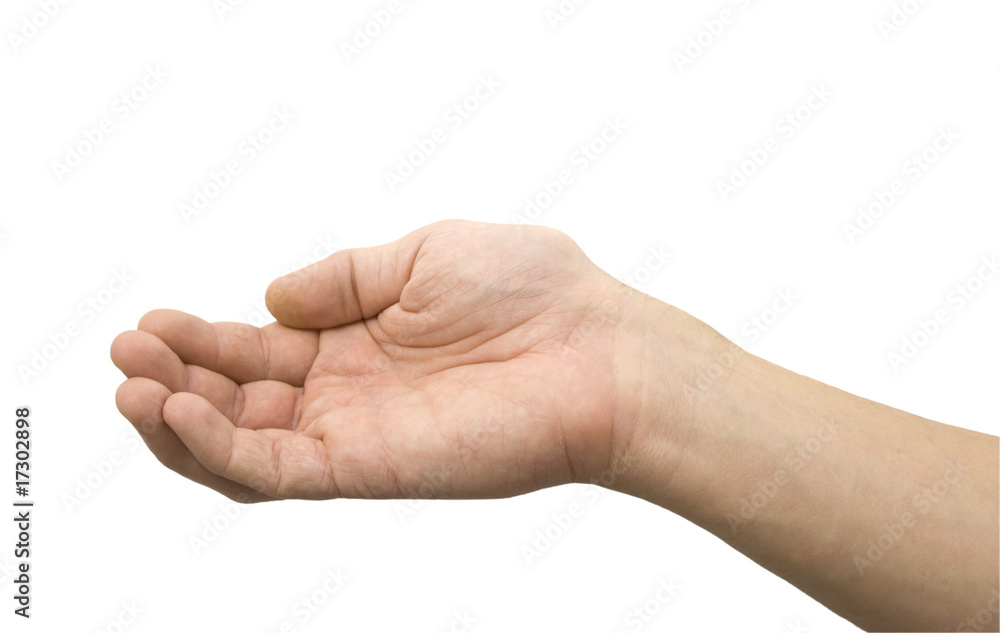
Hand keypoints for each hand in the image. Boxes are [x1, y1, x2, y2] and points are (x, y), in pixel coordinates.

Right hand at [111, 220, 663, 501]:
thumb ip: (342, 278)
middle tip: (125, 350)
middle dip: (174, 379)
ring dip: (176, 420)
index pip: (258, 349)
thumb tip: (270, 298)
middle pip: (238, 400)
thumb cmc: (531, 291)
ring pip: (241, 445)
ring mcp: (356, 435)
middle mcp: (350, 394)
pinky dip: (216, 448)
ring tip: (130, 383)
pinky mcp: (369, 469)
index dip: (201, 339)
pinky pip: (275, 471)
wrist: (599, 350)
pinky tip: (176, 412)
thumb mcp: (420, 253)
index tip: (151, 319)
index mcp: (360, 340)